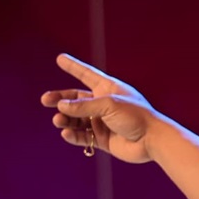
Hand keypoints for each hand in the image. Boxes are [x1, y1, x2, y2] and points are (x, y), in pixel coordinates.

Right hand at [41, 53, 158, 162]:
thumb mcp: (108, 105)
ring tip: (59, 120)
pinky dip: (73, 135)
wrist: (152, 140)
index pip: (88, 75)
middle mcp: (104, 105)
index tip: (60, 58)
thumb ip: (83, 106)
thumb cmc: (136, 116)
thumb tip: (61, 106)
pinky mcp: (102, 139)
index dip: (74, 66)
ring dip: (65, 119)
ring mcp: (102, 122)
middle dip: (60, 99)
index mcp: (109, 89)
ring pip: (76, 119)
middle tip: (46, 100)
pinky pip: (82, 136)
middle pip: (76, 99)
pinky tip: (66, 134)